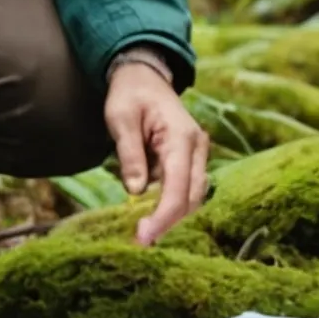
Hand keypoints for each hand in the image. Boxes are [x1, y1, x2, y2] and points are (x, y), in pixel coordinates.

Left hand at [104, 62, 210, 244]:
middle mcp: (197, 147)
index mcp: (182, 136)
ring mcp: (197, 153)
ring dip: (171, 215)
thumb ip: (129, 154)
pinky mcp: (190, 160)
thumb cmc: (129, 94)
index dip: (164, 216)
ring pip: (192, 196)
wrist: (143, 76)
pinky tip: (149, 213)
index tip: (143, 237)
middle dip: (169, 223)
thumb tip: (136, 192)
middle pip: (192, 197)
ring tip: (143, 231)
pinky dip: (169, 203)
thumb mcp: (120, 118)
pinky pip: (185, 188)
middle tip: (139, 241)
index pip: (179, 187)